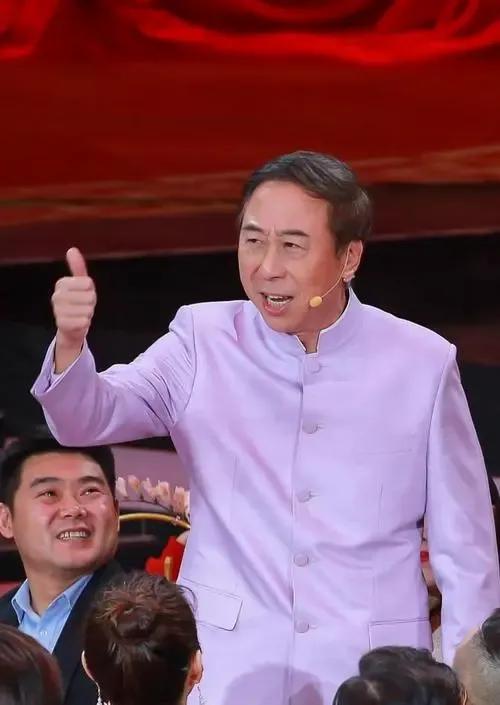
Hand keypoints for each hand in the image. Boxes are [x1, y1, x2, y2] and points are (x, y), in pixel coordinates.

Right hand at [52, 248, 96, 370]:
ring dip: (88, 313)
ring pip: (87, 310)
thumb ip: (78, 267)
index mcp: (61, 283)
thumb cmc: (79, 301)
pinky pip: (83, 321)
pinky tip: (79, 322)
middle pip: (89, 297)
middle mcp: (56, 296)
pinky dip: (85, 323)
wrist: (72, 326)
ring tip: (81, 313)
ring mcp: (57, 310)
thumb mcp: (82, 283)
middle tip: (83, 305)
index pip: (88, 283)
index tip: (84, 293)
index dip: (91, 290)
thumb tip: (72, 249)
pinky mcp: (61, 323)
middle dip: (91, 302)